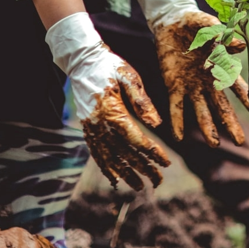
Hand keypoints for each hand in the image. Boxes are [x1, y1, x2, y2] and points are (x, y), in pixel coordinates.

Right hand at [46, 13, 169, 189]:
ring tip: (139, 186)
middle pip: (124, 153)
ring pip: (109, 157)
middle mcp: (99, 125)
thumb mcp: (129, 78)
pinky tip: (115, 178)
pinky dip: (106, 167)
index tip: (166, 162)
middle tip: (158, 181)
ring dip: (125, 173)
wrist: (82, 60)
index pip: (136, 139)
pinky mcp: (87, 127)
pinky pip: (96, 152)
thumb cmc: (110, 66)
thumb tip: (156, 125)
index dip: (152, 153)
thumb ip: (142, 102)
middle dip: (142, 168)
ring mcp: (91, 128)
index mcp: (112, 112)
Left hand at [136, 0, 248, 146]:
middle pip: (222, 106)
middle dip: (230, 123)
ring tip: (214, 145)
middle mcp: (208, 81)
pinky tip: (179, 137)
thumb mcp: (209, 26)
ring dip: (207, 127)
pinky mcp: (173, 85)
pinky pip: (176, 106)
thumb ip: (222, 36)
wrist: (172, 22)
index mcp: (221, 67)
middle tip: (240, 142)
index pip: (238, 88)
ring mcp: (191, 85)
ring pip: (201, 111)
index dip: (248, 102)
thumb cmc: (196, 23)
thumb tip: (240, 46)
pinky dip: (177, 121)